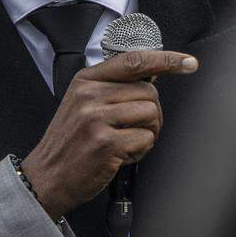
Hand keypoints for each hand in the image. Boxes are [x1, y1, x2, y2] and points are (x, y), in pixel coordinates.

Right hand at [20, 50, 197, 219]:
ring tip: (126, 143)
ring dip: (148, 133)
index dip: (166, 60)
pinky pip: (146, 139)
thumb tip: (153, 74)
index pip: (134, 60)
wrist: (47, 176)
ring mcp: (96, 119)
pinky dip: (140, 151)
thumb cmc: (70, 142)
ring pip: (151, 114)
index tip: (188, 63)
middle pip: (149, 92)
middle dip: (152, 114)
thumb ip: (112, 87)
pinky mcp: (105, 144)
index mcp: (86, 80)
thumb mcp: (82, 104)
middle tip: (135, 130)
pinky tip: (122, 155)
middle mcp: (90, 95)